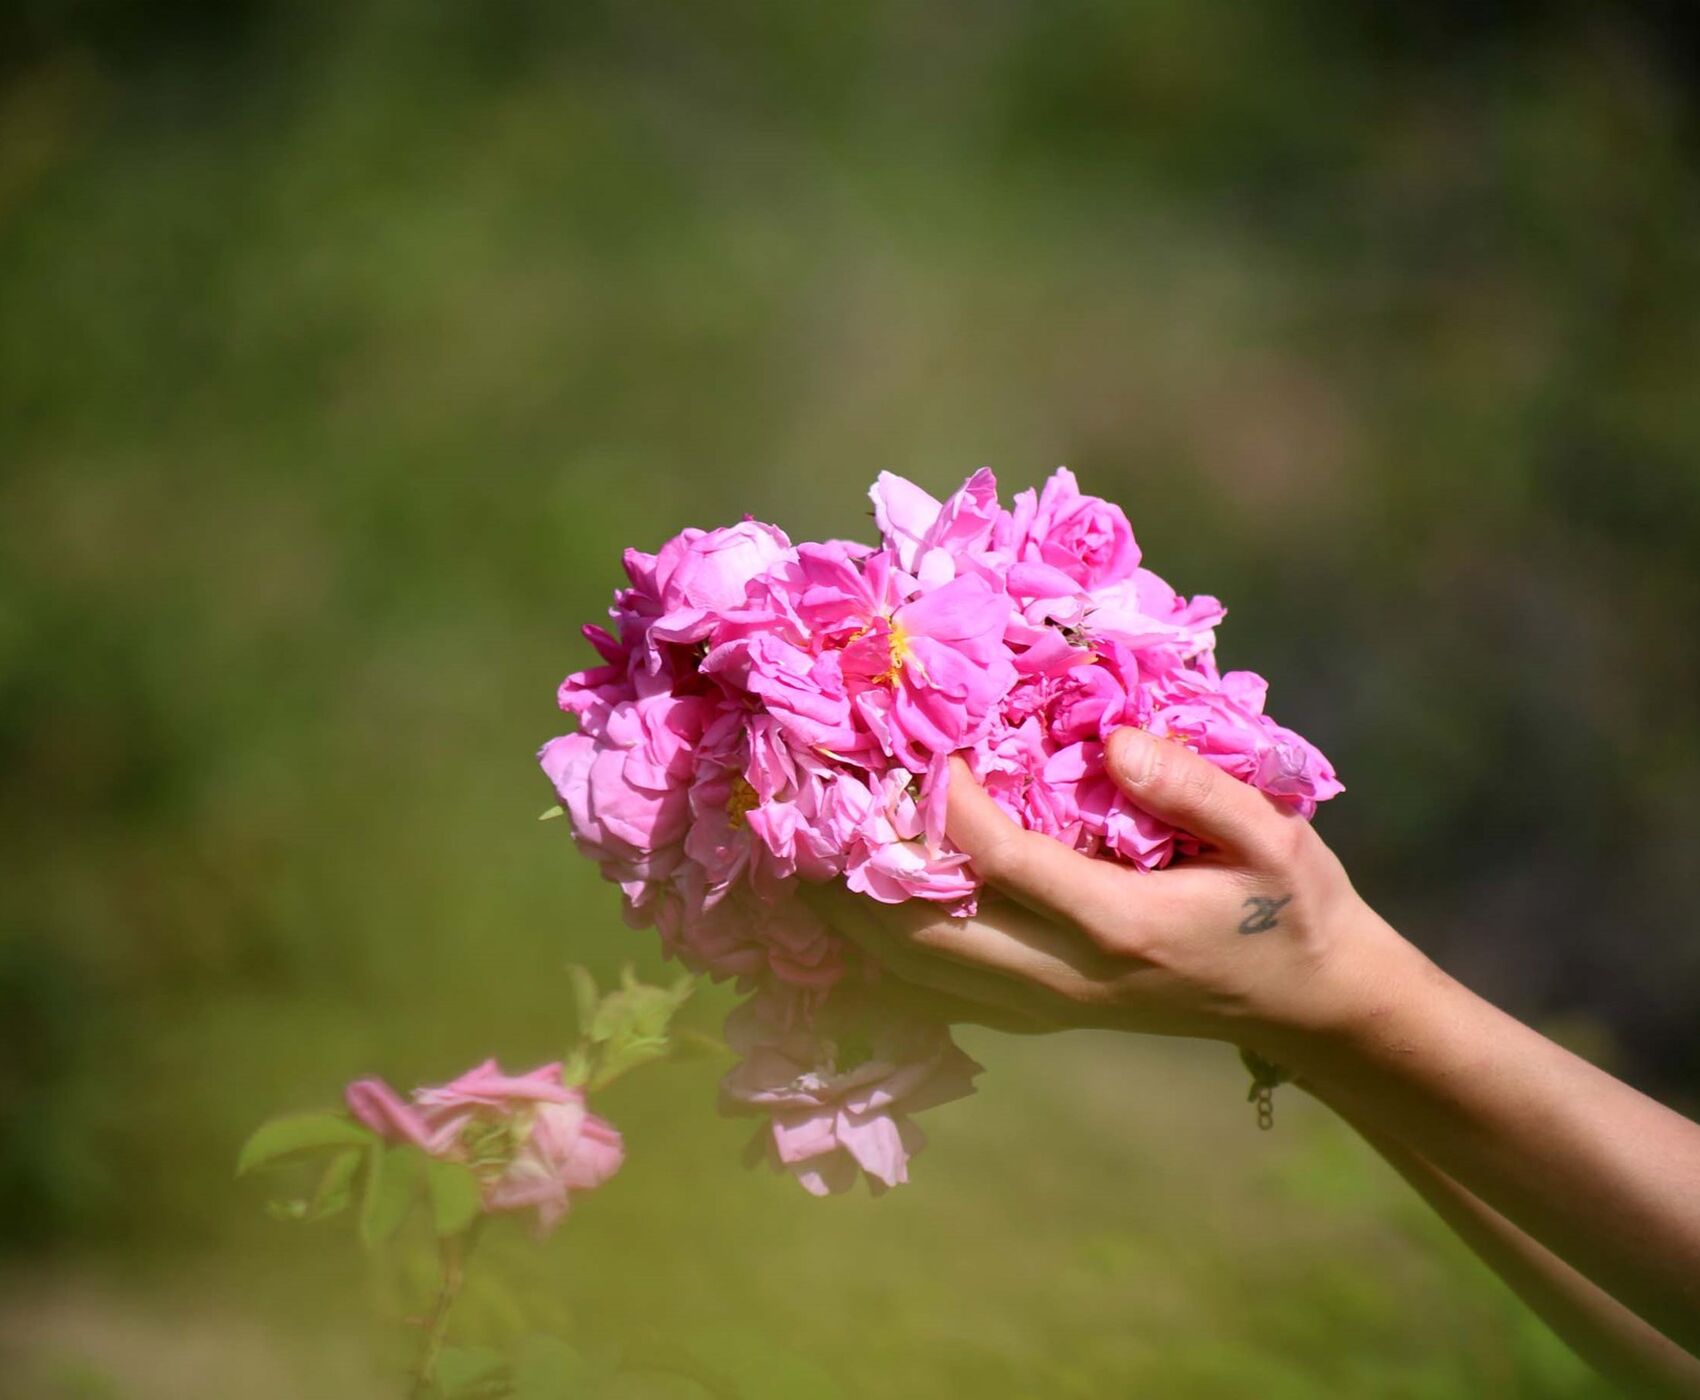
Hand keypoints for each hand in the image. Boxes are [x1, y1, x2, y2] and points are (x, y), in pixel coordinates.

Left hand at [803, 728, 1408, 1051]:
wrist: (1308, 1005)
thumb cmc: (1291, 908)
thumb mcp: (1275, 835)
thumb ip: (1194, 787)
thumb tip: (1112, 740)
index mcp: (1117, 924)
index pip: (994, 860)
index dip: (939, 800)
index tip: (908, 737)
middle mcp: (1062, 977)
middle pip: (922, 931)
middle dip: (855, 866)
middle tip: (810, 793)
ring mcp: (1043, 1005)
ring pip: (913, 968)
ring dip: (850, 908)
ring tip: (802, 841)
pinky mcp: (1035, 1013)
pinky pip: (933, 985)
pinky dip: (879, 943)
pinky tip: (849, 898)